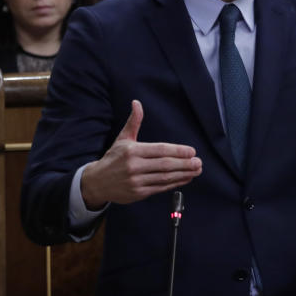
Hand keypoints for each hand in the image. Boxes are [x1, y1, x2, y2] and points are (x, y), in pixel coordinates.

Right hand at [80, 100, 201, 208]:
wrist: (97, 182)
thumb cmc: (113, 158)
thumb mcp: (123, 138)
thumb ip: (134, 121)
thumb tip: (136, 102)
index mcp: (132, 151)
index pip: (160, 150)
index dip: (177, 151)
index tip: (191, 151)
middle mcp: (134, 166)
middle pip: (165, 165)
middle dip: (184, 164)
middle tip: (198, 162)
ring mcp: (136, 181)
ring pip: (165, 177)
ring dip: (183, 174)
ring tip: (196, 170)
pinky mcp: (138, 193)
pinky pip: (160, 188)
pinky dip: (174, 183)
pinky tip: (185, 178)